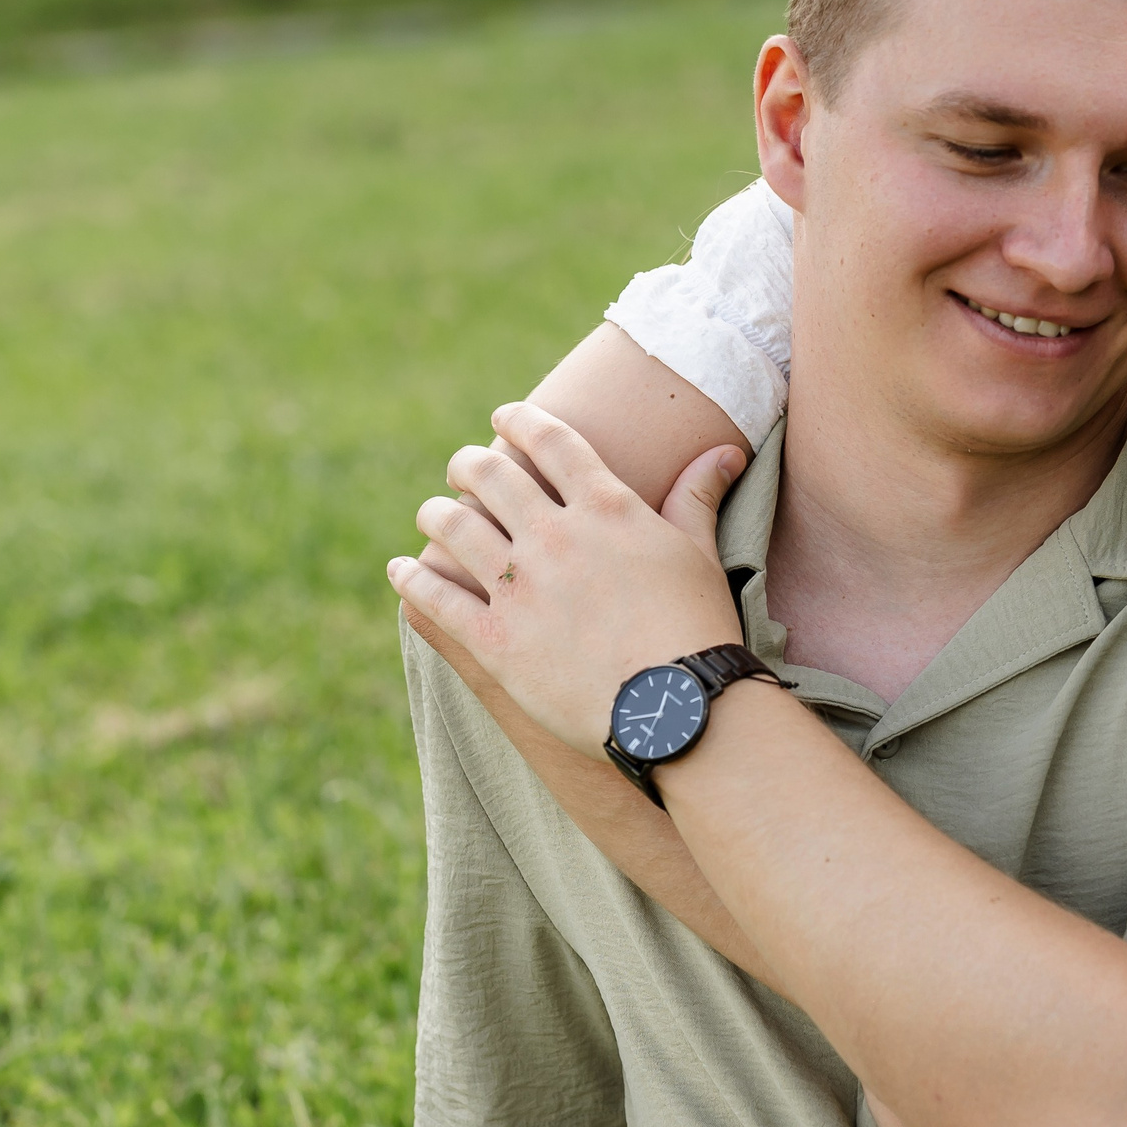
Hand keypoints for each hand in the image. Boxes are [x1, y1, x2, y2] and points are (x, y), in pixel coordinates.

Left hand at [391, 403, 747, 757]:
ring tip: (431, 513)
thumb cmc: (699, 630)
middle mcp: (554, 536)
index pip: (549, 441)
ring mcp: (519, 588)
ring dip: (435, 513)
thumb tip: (724, 451)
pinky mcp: (495, 641)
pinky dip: (411, 578)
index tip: (503, 417)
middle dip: (468, 464)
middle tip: (462, 467)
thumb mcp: (700, 554)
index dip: (519, 420)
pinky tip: (402, 570)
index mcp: (605, 507)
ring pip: (452, 527)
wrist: (678, 709)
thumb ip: (698, 496)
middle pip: (490, 475)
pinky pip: (435, 598)